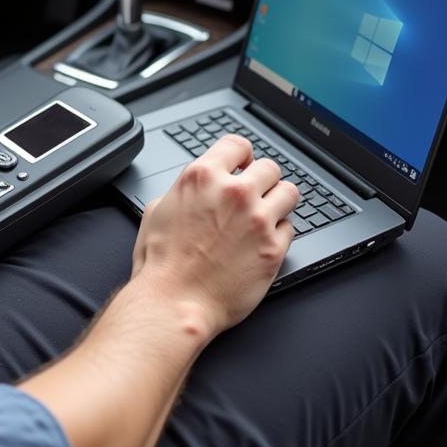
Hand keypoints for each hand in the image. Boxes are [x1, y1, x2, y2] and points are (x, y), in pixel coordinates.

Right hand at [131, 134, 299, 338]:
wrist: (174, 302)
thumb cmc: (161, 263)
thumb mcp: (157, 211)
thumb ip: (184, 191)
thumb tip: (195, 189)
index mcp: (201, 177)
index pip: (237, 144)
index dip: (240, 155)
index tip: (242, 165)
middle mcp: (233, 193)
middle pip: (269, 167)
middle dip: (260, 180)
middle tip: (253, 195)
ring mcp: (257, 220)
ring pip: (289, 192)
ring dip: (277, 202)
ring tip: (265, 214)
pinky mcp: (273, 248)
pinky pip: (289, 228)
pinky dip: (278, 233)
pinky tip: (261, 242)